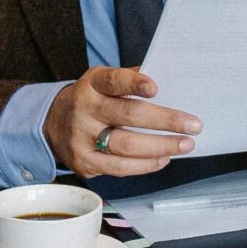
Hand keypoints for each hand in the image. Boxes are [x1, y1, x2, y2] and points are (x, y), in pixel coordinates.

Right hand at [44, 65, 198, 178]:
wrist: (52, 124)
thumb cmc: (93, 100)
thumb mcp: (104, 82)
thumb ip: (131, 80)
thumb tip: (173, 82)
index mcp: (92, 84)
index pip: (113, 81)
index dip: (134, 83)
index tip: (155, 87)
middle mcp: (84, 109)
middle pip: (128, 115)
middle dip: (165, 120)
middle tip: (193, 125)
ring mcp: (82, 138)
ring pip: (127, 145)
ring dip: (162, 146)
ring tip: (185, 144)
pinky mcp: (85, 162)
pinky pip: (120, 167)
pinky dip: (146, 164)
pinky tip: (164, 158)